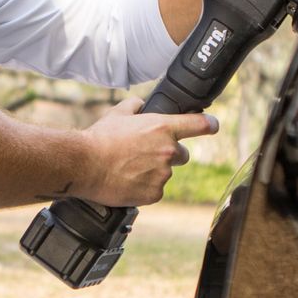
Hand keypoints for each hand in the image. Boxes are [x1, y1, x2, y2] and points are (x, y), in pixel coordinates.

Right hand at [81, 97, 218, 206]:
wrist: (84, 165)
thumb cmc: (99, 138)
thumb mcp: (118, 113)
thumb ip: (136, 106)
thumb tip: (142, 104)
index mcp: (163, 128)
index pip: (199, 124)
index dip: (209, 124)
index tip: (213, 125)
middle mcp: (168, 151)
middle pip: (182, 155)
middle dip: (169, 155)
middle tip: (145, 155)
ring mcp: (162, 174)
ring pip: (165, 174)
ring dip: (153, 172)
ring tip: (128, 168)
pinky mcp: (154, 193)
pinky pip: (154, 190)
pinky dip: (144, 187)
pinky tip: (127, 181)